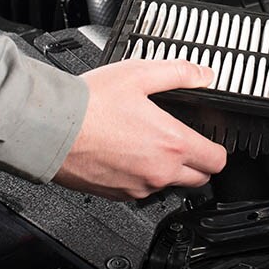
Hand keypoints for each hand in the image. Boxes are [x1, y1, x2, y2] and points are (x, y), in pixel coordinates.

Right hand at [53, 59, 226, 199]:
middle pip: (199, 179)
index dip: (218, 147)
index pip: (217, 160)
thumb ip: (178, 73)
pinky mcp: (117, 195)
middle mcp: (159, 172)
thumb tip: (203, 75)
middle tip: (182, 140)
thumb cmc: (90, 103)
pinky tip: (126, 151)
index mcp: (172, 144)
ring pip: (169, 185)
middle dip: (198, 161)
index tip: (210, 138)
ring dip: (167, 168)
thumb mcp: (139, 73)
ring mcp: (138, 188)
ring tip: (147, 141)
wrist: (51, 127)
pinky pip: (142, 190)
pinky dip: (141, 175)